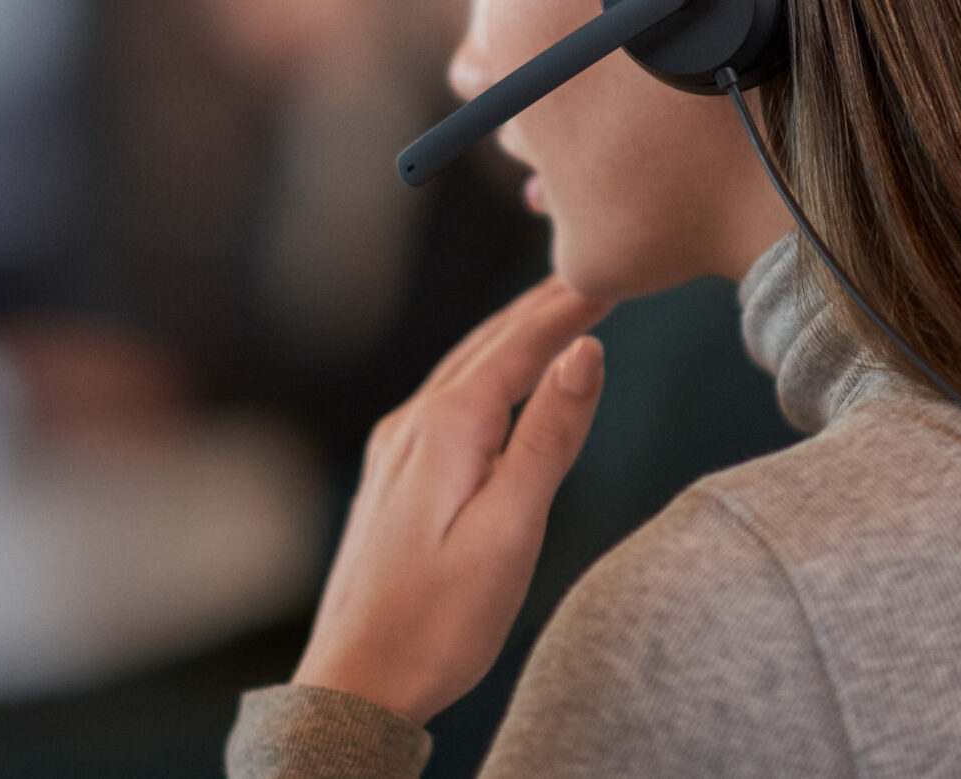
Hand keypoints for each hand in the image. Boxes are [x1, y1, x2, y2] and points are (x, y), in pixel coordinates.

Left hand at [291, 276, 608, 723]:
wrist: (355, 686)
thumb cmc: (438, 622)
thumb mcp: (511, 530)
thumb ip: (548, 437)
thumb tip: (583, 351)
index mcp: (446, 430)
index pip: (518, 347)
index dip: (565, 309)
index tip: (606, 274)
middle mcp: (412, 427)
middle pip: (485, 348)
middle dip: (538, 311)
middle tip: (586, 277)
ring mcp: (394, 453)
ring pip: (461, 372)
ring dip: (509, 339)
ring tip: (549, 315)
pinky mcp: (389, 481)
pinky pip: (444, 404)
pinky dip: (483, 375)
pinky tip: (494, 387)